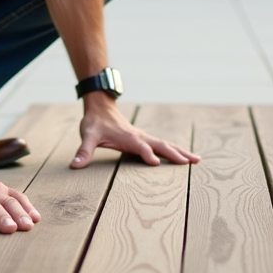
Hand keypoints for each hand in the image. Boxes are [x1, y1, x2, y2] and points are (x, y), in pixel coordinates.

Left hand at [71, 94, 201, 168]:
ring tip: (197, 160)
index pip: (140, 147)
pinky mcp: (144, 139)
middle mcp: (139, 137)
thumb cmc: (95, 122)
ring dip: (180, 152)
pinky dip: (174, 150)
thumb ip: (83, 151)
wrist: (101, 106)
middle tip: (191, 162)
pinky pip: (162, 145)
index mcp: (128, 137)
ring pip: (166, 144)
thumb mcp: (87, 135)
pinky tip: (183, 157)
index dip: (147, 154)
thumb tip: (75, 165)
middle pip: (161, 145)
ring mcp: (143, 137)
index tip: (156, 164)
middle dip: (175, 154)